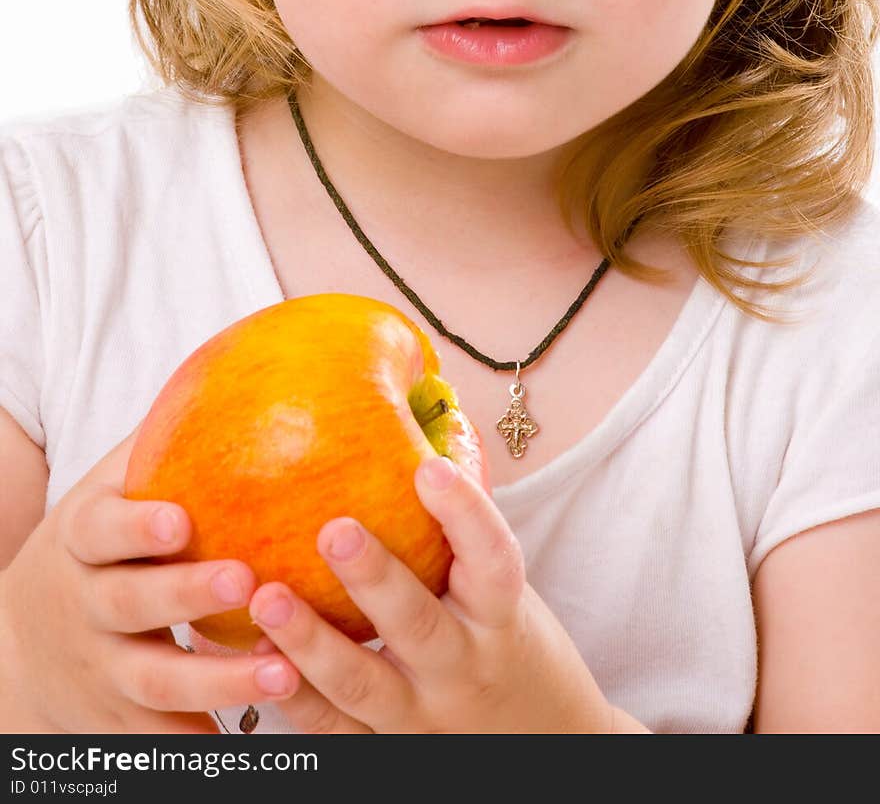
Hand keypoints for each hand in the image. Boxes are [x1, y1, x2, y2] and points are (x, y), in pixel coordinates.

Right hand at [0, 426, 300, 733]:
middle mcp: (88, 605)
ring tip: (281, 672)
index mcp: (85, 539)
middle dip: (185, 596)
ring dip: (216, 680)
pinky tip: (263, 742)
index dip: (136, 526)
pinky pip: (163, 735)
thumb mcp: (109, 489)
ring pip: (154, 679)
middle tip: (246, 580)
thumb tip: (237, 364)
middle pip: (128, 604)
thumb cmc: (98, 544)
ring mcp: (102, 667)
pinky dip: (206, 740)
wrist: (24, 647)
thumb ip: (163, 438)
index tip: (180, 519)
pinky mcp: (122, 719)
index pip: (102, 530)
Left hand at [247, 456, 613, 732]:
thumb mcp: (498, 590)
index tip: (429, 468)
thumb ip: (455, 530)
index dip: (465, 514)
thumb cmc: (503, 638)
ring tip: (268, 598)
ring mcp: (420, 716)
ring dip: (311, 643)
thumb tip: (413, 419)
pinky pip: (333, 729)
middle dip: (375, 578)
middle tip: (333, 529)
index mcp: (499, 617)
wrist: (537, 741)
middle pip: (418, 625)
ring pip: (363, 685)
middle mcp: (463, 667)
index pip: (492, 560)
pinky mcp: (383, 747)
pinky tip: (253, 654)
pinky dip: (292, 695)